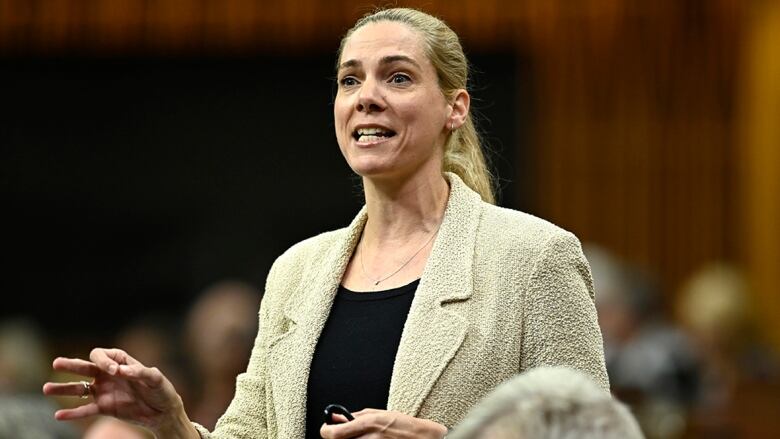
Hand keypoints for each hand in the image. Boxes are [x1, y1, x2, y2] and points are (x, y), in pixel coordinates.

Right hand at [42, 348, 197, 437]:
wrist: (163, 412)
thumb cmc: (162, 390)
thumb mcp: (156, 379)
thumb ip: (141, 373)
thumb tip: (122, 372)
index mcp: (121, 362)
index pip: (102, 356)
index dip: (104, 361)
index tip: (114, 371)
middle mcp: (108, 375)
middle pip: (85, 367)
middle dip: (71, 365)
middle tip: (56, 363)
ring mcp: (104, 391)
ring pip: (80, 388)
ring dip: (64, 388)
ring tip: (46, 388)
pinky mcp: (104, 408)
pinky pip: (86, 410)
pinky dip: (73, 413)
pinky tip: (58, 415)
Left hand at [319, 409, 446, 438]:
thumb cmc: (402, 425)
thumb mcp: (377, 413)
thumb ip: (354, 416)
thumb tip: (335, 417)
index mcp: (366, 424)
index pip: (333, 433)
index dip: (326, 430)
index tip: (327, 428)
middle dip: (341, 436)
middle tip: (349, 432)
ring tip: (364, 436)